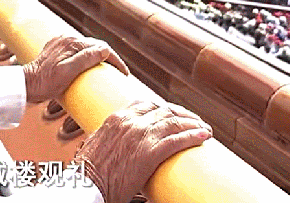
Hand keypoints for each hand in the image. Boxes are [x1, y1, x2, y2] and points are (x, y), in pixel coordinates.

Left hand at [22, 35, 128, 102]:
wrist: (26, 85)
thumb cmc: (45, 82)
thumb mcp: (68, 72)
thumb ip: (85, 59)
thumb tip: (105, 50)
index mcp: (72, 42)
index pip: (101, 47)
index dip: (115, 60)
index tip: (123, 73)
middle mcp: (66, 39)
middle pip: (95, 46)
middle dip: (109, 59)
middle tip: (118, 73)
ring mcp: (61, 43)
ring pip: (86, 48)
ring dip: (98, 58)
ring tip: (107, 71)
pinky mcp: (56, 49)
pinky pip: (76, 52)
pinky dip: (86, 58)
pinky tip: (89, 67)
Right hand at [76, 102, 211, 202]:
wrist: (85, 185)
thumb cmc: (87, 172)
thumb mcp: (96, 144)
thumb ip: (109, 138)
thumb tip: (117, 144)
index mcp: (116, 118)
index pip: (146, 104)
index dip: (164, 107)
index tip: (173, 113)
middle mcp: (130, 122)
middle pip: (164, 110)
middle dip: (182, 114)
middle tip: (194, 121)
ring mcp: (141, 135)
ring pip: (174, 122)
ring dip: (193, 124)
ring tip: (204, 128)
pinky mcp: (150, 152)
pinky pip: (177, 140)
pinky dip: (193, 136)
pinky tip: (203, 136)